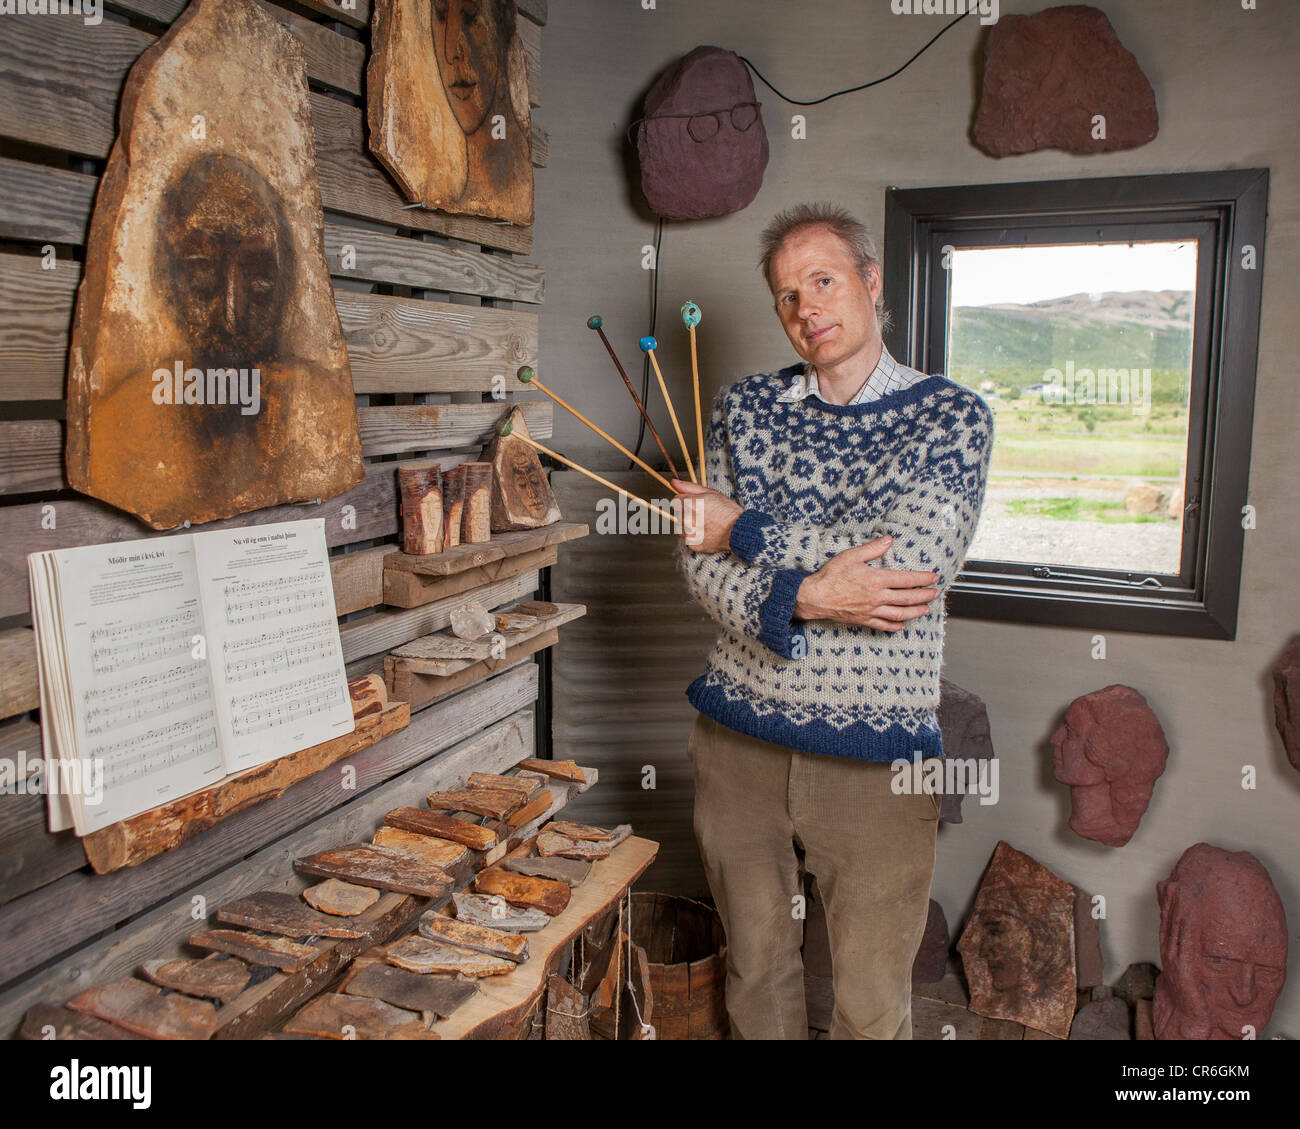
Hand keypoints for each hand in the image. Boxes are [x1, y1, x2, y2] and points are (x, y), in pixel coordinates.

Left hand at [673, 478, 742, 553]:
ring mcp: (689, 533)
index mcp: (689, 504)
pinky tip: (706, 532)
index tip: (695, 504)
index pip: (676, 500)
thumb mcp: (710, 493)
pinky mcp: (692, 544)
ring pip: (681, 527)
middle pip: (679, 513)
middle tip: (704, 514)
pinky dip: (694, 536)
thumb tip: (673, 482)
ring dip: (689, 525)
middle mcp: (686, 519)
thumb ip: (689, 487)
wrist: (738, 530)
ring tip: (705, 524)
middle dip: (687, 512)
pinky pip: (688, 538)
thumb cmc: (727, 510)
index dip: (686, 500)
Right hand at [794, 537, 939, 630]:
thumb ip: (873, 548)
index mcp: (877, 580)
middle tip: (936, 594)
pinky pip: (883, 625)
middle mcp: (877, 597)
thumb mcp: (851, 555)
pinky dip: (895, 626)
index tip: (934, 577)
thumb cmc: (831, 575)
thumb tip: (889, 540)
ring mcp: (871, 610)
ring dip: (915, 612)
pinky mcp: (863, 620)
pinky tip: (902, 625)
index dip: (923, 579)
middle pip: (907, 598)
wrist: (814, 597)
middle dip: (924, 596)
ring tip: (925, 610)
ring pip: (899, 613)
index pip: (907, 579)